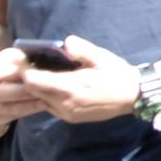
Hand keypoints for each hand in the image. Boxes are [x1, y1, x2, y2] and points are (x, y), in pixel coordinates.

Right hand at [0, 46, 45, 123]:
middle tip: (43, 87)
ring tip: (47, 99)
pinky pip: (12, 116)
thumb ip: (18, 60)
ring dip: (28, 104)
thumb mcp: (6, 56)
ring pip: (8, 108)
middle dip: (23, 91)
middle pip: (1, 94)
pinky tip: (43, 105)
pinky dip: (27, 111)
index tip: (26, 71)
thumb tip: (34, 65)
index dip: (9, 73)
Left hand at [20, 36, 139, 123]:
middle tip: (35, 66)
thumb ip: (82, 50)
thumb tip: (66, 42)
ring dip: (40, 89)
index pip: (33, 81)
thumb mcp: (102, 58)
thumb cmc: (118, 74)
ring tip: (46, 76)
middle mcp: (64, 103)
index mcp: (70, 87)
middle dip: (31, 79)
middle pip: (33, 92)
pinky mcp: (71, 118)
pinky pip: (50, 107)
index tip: (28, 61)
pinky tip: (58, 87)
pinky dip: (49, 97)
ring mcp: (67, 113)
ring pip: (40, 100)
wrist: (133, 97)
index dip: (26, 70)